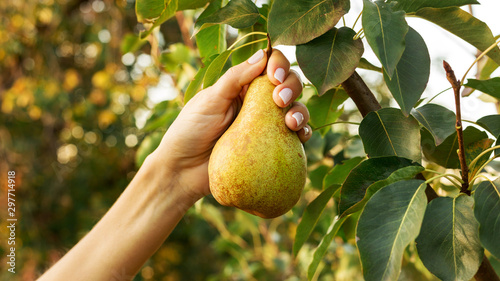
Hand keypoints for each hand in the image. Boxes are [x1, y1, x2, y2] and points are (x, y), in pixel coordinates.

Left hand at [150, 49, 310, 204]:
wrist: (183, 170)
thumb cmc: (190, 131)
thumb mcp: (209, 100)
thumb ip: (235, 78)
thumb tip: (263, 54)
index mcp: (242, 86)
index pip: (268, 66)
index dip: (278, 65)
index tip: (274, 76)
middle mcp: (257, 102)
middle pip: (287, 85)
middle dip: (291, 86)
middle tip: (279, 100)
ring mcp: (265, 125)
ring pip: (295, 110)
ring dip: (300, 111)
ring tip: (290, 122)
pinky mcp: (271, 147)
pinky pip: (294, 138)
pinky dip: (302, 133)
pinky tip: (300, 136)